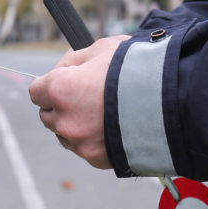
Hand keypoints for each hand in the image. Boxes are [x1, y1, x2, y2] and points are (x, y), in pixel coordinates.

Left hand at [29, 35, 127, 167]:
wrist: (171, 101)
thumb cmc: (136, 69)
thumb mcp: (102, 49)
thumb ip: (76, 59)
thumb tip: (65, 68)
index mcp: (59, 90)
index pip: (36, 92)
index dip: (50, 85)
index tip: (64, 82)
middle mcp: (64, 120)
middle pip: (47, 116)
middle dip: (60, 106)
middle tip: (84, 97)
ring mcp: (80, 143)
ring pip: (66, 135)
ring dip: (75, 125)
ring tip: (102, 113)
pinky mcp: (97, 159)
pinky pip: (86, 149)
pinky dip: (94, 140)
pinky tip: (113, 126)